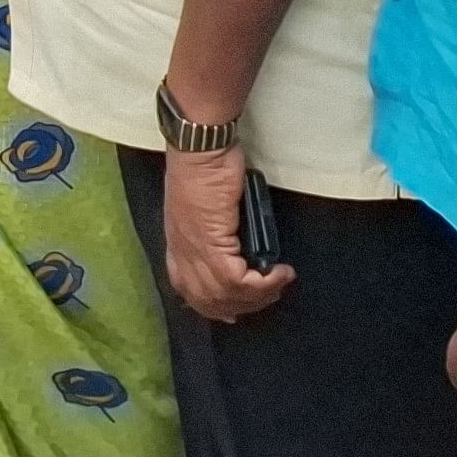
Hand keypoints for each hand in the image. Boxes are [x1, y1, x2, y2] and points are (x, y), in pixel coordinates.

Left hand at [160, 145, 294, 322]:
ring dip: (258, 296)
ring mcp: (194, 247)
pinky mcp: (212, 240)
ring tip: (278, 283)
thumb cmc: (205, 165)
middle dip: (242, 305)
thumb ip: (209, 228)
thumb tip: (234, 244)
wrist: (200, 146)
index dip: (210, 305)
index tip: (233, 310)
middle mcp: (182, 250)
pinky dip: (263, 283)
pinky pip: (237, 279)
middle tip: (267, 296)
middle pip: (207, 299)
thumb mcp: (202, 204)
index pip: (186, 288)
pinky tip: (280, 273)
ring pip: (223, 295)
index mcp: (176, 242)